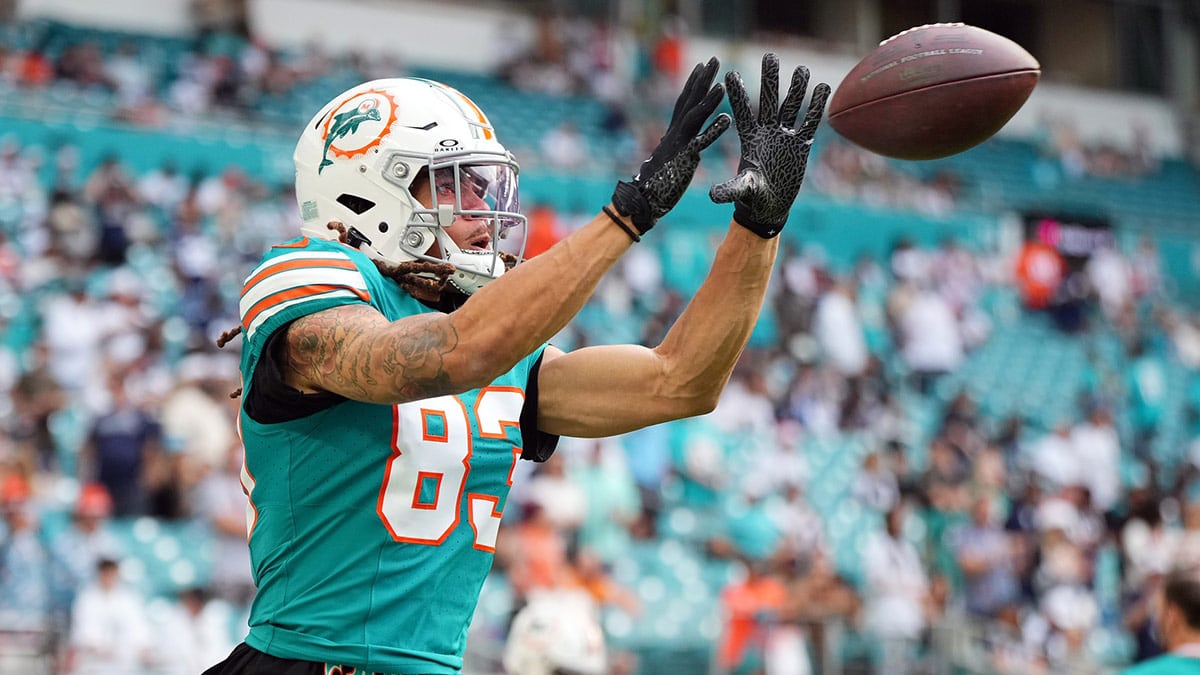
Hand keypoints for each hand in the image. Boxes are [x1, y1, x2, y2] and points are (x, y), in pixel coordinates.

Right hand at [609, 57, 730, 238]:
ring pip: (694, 117)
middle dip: (702, 80)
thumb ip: (679, 150)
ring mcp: (679, 145)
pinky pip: (701, 142)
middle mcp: (675, 135)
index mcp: (673, 134)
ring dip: (708, 100)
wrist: (643, 202)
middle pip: (689, 101)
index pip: (683, 104)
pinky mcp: (684, 159)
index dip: (693, 84)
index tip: (702, 66)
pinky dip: (713, 130)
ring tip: (723, 85)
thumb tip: (688, 147)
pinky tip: (727, 119)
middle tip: (714, 59)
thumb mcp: (670, 161)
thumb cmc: (657, 184)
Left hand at [710, 53, 830, 237]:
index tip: (731, 74)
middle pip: (769, 100)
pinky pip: (810, 122)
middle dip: (770, 79)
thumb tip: (712, 195)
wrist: (769, 206)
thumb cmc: (751, 197)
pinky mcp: (801, 145)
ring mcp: (785, 136)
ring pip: (791, 107)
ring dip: (797, 88)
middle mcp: (767, 132)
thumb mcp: (741, 190)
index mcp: (749, 139)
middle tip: (770, 56)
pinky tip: (822, 87)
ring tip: (801, 69)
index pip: (742, 112)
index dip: (737, 94)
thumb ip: (729, 189)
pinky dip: (817, 106)